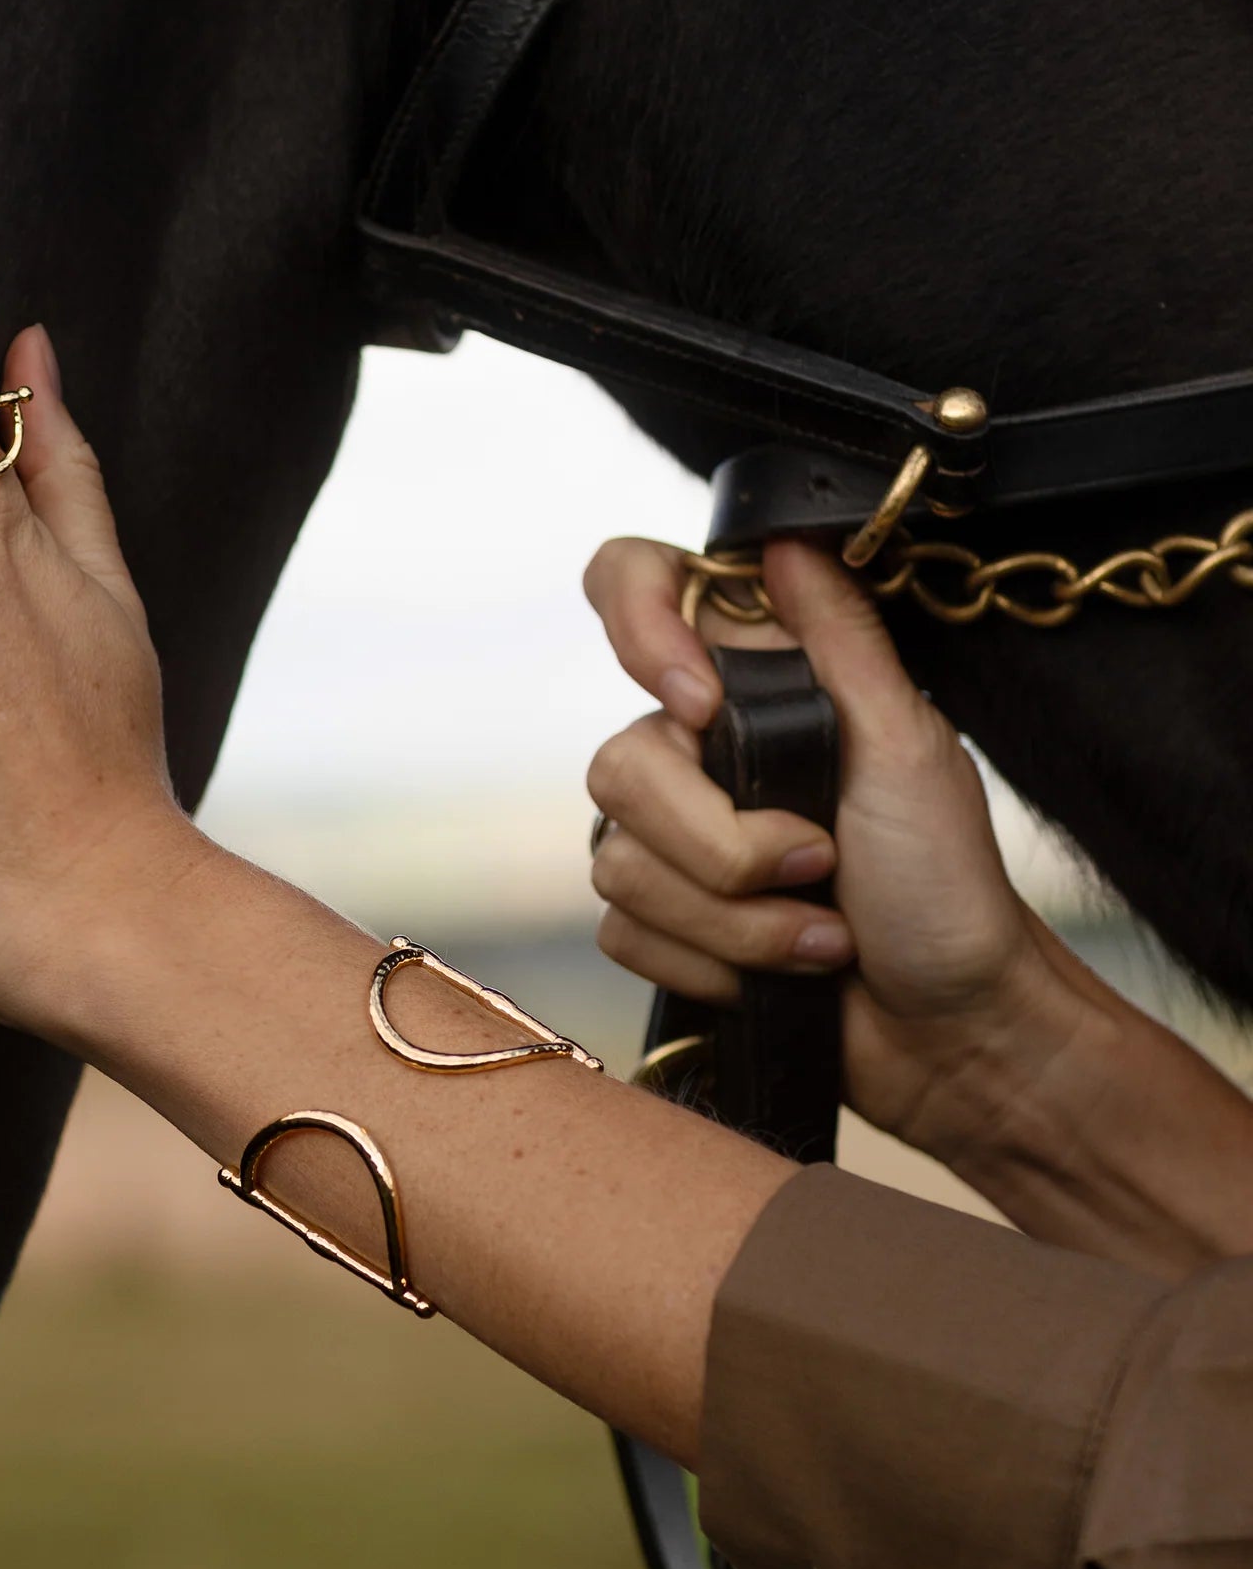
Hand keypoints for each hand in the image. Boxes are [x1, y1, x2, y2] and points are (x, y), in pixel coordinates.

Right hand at [581, 536, 1068, 1163]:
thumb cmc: (947, 886)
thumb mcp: (908, 744)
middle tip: (818, 861)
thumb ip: (840, 638)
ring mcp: (677, 835)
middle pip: (619, 763)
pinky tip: (780, 971)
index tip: (701, 709)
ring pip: (619, 860)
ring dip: (735, 919)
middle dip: (723, 844)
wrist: (950, 1028)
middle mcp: (704, 746)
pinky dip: (712, 963)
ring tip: (821, 932)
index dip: (638, 630)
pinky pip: (623, 931)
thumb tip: (783, 539)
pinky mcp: (664, 921)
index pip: (636, 587)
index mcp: (759, 678)